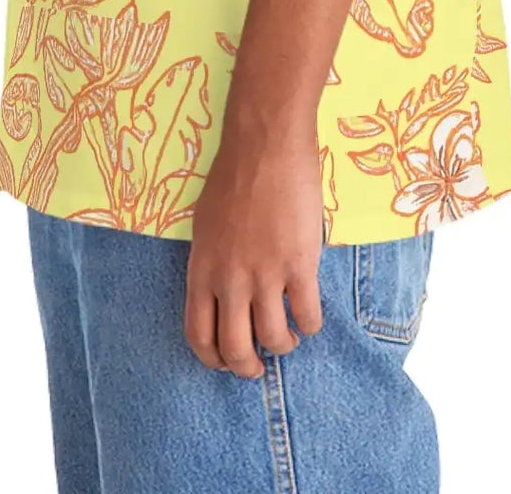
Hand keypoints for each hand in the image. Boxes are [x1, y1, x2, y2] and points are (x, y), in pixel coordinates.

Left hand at [183, 121, 324, 377]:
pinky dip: (311, 325)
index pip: (199, 334)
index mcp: (202, 269)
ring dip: (283, 345)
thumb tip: (221, 290)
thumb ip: (211, 262)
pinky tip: (310, 315)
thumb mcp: (205, 224)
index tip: (226, 361)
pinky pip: (308, 317)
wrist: (265, 142)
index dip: (213, 358)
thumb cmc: (233, 174)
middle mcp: (229, 279)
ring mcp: (265, 274)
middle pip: (235, 349)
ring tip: (289, 336)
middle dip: (248, 367)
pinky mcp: (300, 265)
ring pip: (274, 339)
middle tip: (259, 365)